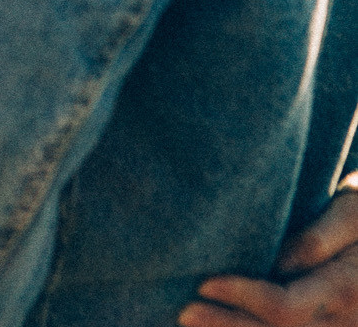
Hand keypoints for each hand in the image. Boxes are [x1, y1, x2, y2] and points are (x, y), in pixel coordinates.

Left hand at [178, 185, 357, 326]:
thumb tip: (277, 261)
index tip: (205, 283)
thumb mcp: (350, 212)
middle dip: (228, 326)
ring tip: (195, 323)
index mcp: (343, 291)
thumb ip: (316, 239)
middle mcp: (341, 324)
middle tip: (185, 313)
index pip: (286, 308)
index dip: (243, 298)